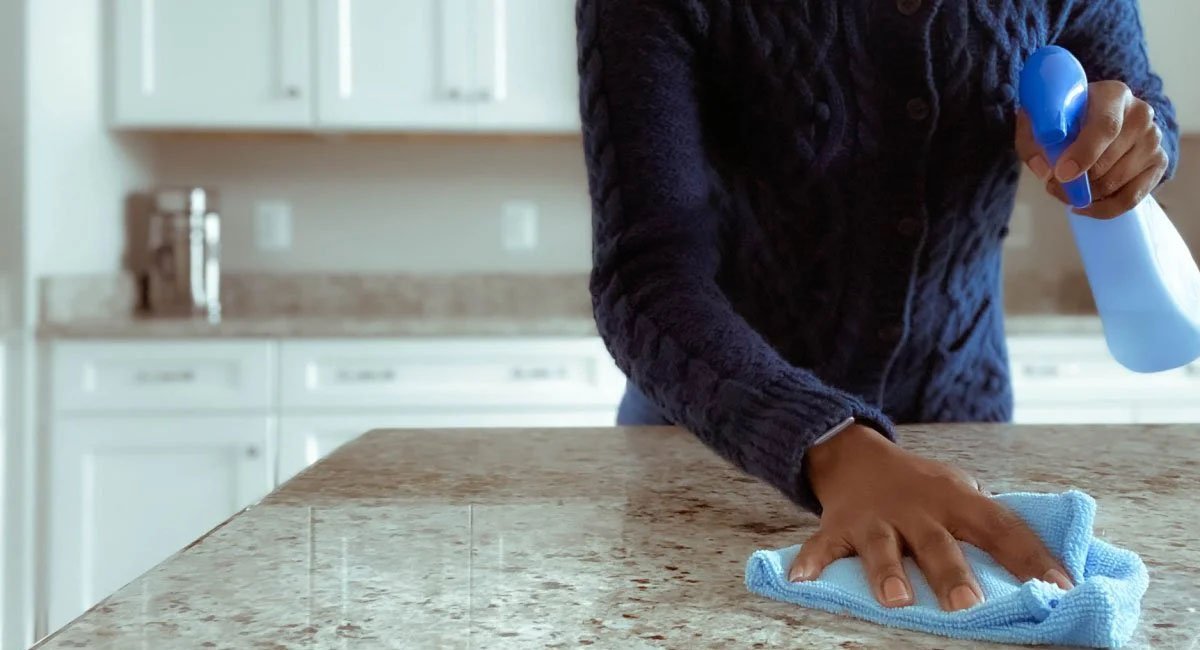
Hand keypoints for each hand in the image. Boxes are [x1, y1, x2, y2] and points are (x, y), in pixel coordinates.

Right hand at [789, 425, 1073, 610]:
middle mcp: (916, 508)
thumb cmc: (919, 486)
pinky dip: (810, 561)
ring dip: (888, 573)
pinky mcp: (838, 526)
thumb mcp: (958, 490)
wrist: (854, 453)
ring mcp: (875, 518)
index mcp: (956, 499)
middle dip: (953, 574)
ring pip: (883, 548)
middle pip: (938, 542)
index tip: (1061, 588)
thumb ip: (988, 521)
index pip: (1001, 527)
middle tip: (970, 605)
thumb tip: (1045, 565)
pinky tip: (800, 579)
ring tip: (896, 600)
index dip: (1032, 556)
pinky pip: (822, 545)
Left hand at [1015, 80, 1167, 218]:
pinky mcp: (1158, 163)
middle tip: (1053, 183)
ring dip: (1085, 195)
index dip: (1084, 153)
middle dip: (1075, 180)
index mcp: (1113, 95)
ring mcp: (1153, 140)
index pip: (1106, 126)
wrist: (1096, 119)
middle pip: (1108, 160)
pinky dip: (1103, 209)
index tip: (1062, 173)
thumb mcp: (1040, 121)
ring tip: (1066, 189)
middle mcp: (1141, 114)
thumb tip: (1046, 171)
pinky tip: (1084, 206)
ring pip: (1116, 182)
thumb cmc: (1066, 118)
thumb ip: (1033, 141)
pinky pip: (1130, 199)